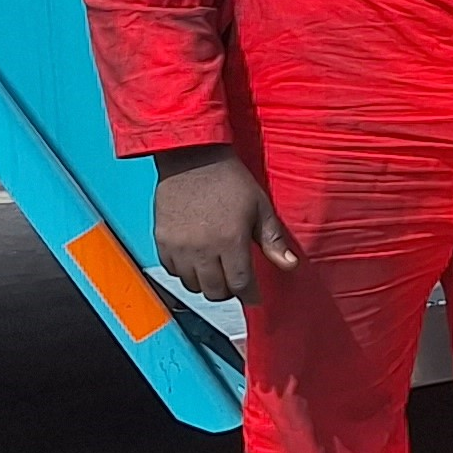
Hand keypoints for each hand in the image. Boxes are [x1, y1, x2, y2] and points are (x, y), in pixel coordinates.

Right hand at [153, 144, 299, 303]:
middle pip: (215, 291)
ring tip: (215, 268)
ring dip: (206, 282)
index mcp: (231, 241)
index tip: (253, 296)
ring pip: (192, 285)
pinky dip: (184, 272)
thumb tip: (290, 265)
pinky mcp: (162, 241)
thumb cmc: (229, 179)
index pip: (240, 284)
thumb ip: (273, 240)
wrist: (192, 157)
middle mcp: (203, 249)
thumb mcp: (260, 207)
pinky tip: (195, 259)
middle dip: (228, 290)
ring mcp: (179, 247)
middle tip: (234, 279)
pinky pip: (172, 271)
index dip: (249, 294)